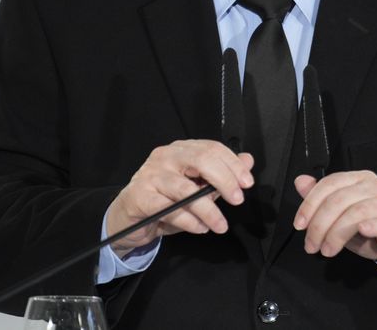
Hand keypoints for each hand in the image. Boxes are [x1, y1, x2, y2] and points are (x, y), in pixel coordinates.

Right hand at [106, 140, 253, 256]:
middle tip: (238, 200)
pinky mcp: (140, 197)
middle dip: (224, 180)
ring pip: (185, 189)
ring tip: (220, 225)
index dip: (232, 164)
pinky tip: (200, 228)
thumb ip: (220, 174)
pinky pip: (169, 209)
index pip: (211, 148)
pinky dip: (188, 220)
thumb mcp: (196, 187)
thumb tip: (247, 160)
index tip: (247, 183)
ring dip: (208, 210)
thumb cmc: (164, 200)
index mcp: (181, 150)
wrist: (129, 218)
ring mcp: (150, 175)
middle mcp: (165, 156)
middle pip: (201, 160)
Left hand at [293, 171, 376, 274]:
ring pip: (357, 212)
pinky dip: (373, 225)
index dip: (310, 204)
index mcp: (356, 179)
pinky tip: (363, 231)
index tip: (299, 225)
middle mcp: (372, 185)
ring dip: (337, 234)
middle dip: (319, 225)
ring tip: (327, 250)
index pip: (329, 185)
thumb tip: (300, 182)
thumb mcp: (342, 216)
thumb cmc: (373, 228)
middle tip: (312, 246)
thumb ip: (321, 200)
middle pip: (339, 200)